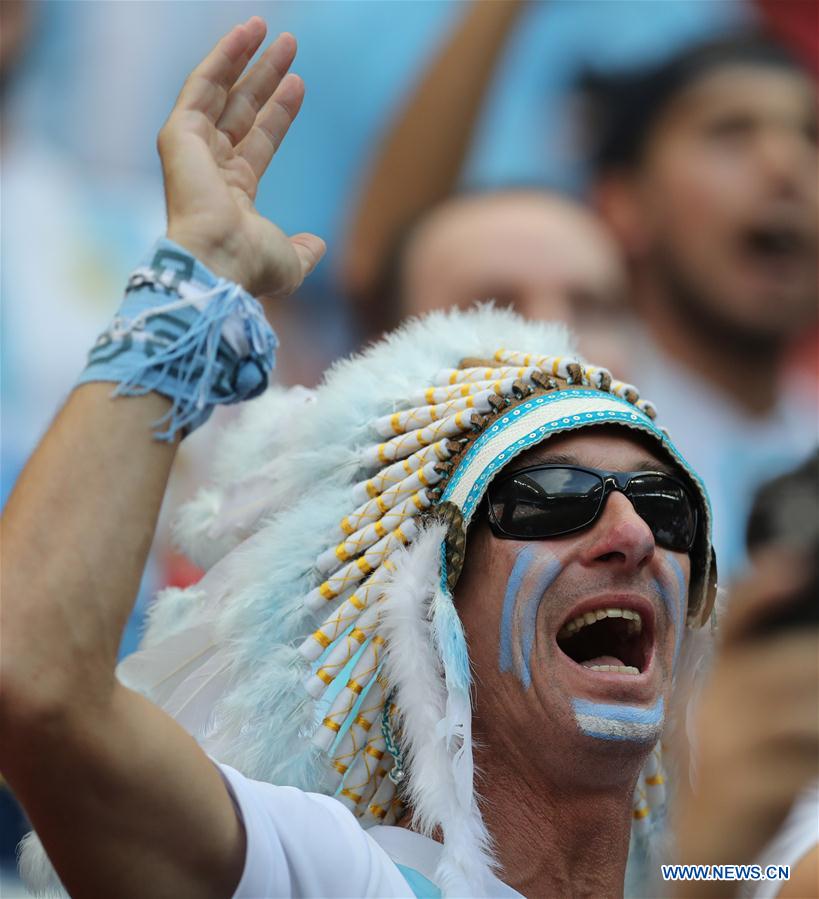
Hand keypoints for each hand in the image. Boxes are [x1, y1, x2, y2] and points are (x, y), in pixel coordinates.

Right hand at [158, 18, 324, 297]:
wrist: (220, 262)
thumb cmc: (252, 266)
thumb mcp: (290, 262)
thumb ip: (304, 252)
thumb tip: (318, 247)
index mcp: (232, 194)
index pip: (259, 142)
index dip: (278, 114)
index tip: (299, 85)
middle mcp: (210, 169)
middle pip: (242, 111)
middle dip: (265, 78)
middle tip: (289, 47)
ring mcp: (192, 149)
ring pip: (222, 92)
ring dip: (245, 58)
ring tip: (269, 27)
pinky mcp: (179, 133)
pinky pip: (203, 84)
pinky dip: (223, 57)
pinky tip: (245, 32)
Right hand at [672, 550, 817, 891]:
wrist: (700, 846)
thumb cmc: (731, 773)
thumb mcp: (735, 719)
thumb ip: (761, 683)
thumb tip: (805, 649)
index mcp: (712, 682)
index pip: (734, 624)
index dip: (760, 588)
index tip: (793, 561)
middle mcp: (711, 706)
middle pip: (782, 666)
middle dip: (816, 662)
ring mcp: (723, 746)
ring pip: (800, 715)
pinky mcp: (741, 786)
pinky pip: (802, 764)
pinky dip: (818, 760)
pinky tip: (818, 763)